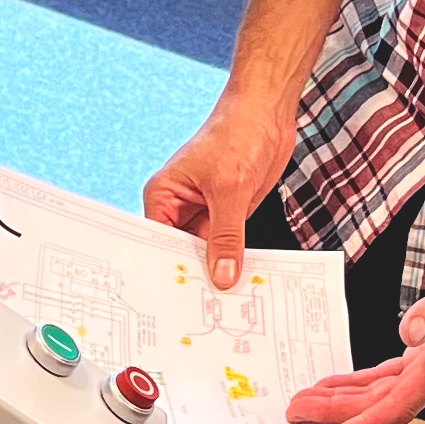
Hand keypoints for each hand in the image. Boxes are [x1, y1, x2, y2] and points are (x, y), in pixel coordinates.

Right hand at [142, 91, 297, 288]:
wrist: (266, 114)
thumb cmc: (237, 134)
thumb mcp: (231, 189)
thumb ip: (227, 236)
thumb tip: (223, 274)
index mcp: (163, 196)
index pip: (157, 242)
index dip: (167, 269)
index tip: (177, 299)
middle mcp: (179, 206)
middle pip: (181, 251)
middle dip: (194, 274)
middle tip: (204, 309)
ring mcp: (205, 211)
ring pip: (207, 252)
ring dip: (218, 270)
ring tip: (226, 300)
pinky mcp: (229, 213)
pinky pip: (229, 244)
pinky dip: (236, 259)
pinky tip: (243, 279)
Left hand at [285, 233, 424, 423]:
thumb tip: (408, 332)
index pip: (399, 407)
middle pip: (382, 405)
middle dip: (338, 412)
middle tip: (297, 413)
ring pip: (382, 394)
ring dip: (345, 400)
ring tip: (307, 401)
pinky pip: (390, 378)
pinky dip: (362, 383)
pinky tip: (339, 383)